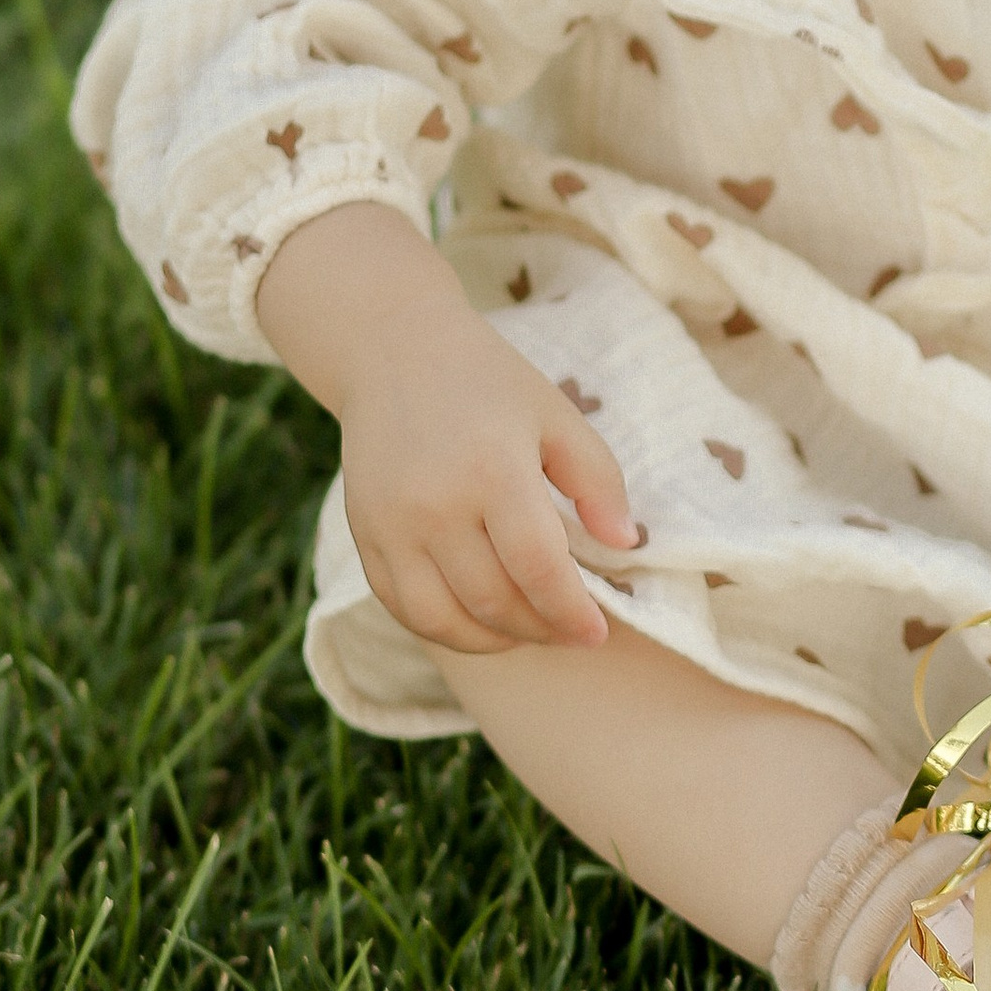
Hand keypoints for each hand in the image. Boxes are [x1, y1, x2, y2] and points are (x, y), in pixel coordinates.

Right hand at [256, 201, 640, 652]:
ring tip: (525, 630)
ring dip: (490, 639)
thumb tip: (627, 545)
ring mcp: (391, 524)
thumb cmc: (486, 381)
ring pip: (441, 619)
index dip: (571, 612)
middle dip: (539, 628)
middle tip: (567, 629)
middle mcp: (435, 505)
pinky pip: (402, 606)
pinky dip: (441, 627)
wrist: (393, 351)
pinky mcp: (364, 533)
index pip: (538, 568)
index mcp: (493, 470)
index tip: (596, 633)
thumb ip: (597, 479)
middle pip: (493, 601)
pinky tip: (475, 620)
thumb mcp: (555, 415)